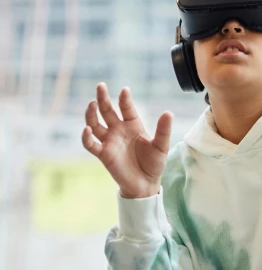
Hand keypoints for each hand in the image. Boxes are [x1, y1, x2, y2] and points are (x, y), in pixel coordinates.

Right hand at [82, 83, 172, 197]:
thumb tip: (168, 112)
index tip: (124, 90)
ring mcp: (110, 141)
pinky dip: (86, 137)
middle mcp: (119, 130)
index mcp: (133, 125)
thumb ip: (163, 130)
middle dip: (103, 98)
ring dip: (91, 114)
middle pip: (107, 111)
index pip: (126, 108)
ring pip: (95, 124)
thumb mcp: (161, 146)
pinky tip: (87, 129)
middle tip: (101, 86)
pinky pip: (91, 144)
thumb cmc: (154, 163)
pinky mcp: (104, 154)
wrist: (146, 184)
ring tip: (92, 104)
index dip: (125, 99)